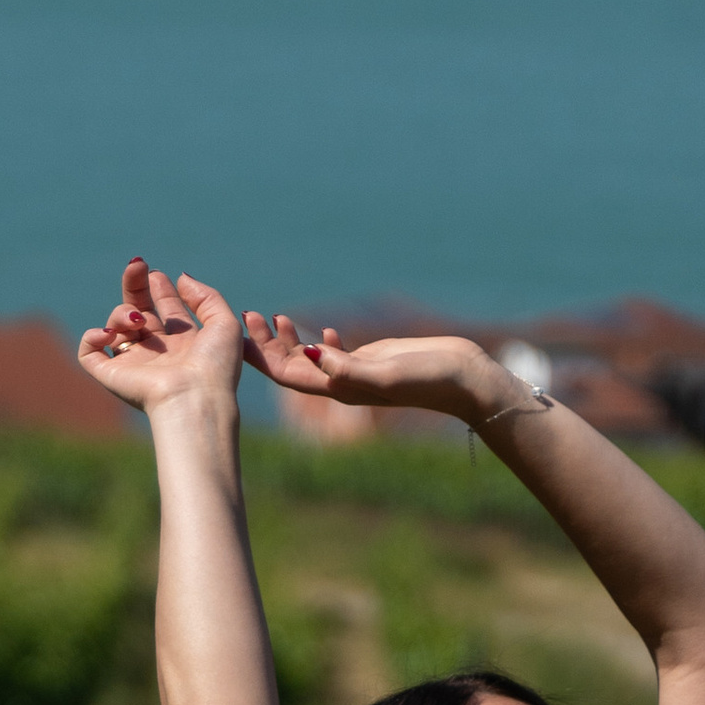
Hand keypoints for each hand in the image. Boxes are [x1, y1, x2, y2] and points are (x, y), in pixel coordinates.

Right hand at [78, 258, 243, 416]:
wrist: (193, 399)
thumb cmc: (214, 367)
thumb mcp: (224, 324)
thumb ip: (206, 296)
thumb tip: (181, 278)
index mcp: (183, 343)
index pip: (166, 309)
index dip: (160, 288)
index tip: (157, 275)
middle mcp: (157, 353)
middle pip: (138, 311)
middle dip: (135, 286)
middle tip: (137, 265)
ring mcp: (133, 364)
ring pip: (115, 326)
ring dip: (122, 313)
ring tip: (137, 320)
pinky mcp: (112, 376)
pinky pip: (89, 353)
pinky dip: (91, 337)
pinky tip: (109, 333)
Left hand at [241, 313, 504, 425]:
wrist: (463, 381)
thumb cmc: (428, 378)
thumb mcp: (385, 372)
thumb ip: (348, 367)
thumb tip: (312, 352)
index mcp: (340, 389)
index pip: (288, 375)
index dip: (261, 357)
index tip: (241, 333)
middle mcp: (343, 384)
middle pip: (293, 366)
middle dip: (268, 345)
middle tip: (248, 315)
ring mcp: (358, 373)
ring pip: (313, 359)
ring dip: (289, 341)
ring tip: (271, 317)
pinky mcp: (374, 362)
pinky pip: (338, 355)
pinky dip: (321, 341)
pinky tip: (319, 329)